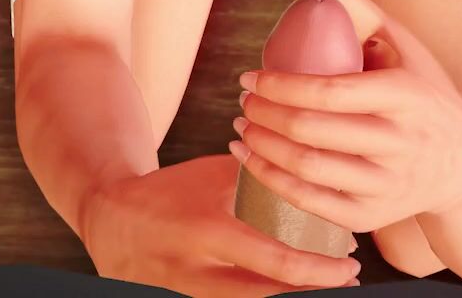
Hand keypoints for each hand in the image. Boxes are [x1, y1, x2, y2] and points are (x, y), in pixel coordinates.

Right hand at [81, 152, 363, 296]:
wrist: (109, 220)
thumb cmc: (168, 192)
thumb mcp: (211, 176)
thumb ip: (258, 177)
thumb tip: (315, 176)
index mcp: (208, 234)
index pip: (276, 264)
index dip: (320, 271)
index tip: (351, 263)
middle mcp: (197, 273)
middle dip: (313, 294)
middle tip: (349, 282)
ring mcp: (186, 295)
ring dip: (290, 297)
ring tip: (324, 287)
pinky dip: (262, 295)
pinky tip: (285, 288)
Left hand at [229, 0, 461, 234]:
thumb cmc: (424, 95)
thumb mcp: (405, 46)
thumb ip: (357, 9)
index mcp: (408, 96)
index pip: (331, 91)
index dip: (281, 85)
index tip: (251, 76)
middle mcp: (401, 144)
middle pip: (312, 132)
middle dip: (264, 114)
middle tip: (244, 101)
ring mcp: (387, 185)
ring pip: (307, 169)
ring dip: (261, 147)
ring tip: (243, 126)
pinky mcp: (372, 216)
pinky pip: (310, 202)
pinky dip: (270, 180)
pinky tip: (251, 158)